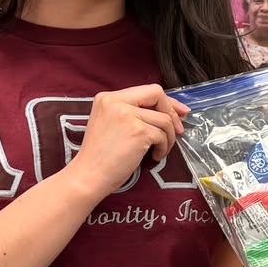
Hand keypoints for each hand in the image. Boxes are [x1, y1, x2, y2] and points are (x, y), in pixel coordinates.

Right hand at [67, 84, 186, 201]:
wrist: (88, 176)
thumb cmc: (101, 156)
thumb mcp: (111, 124)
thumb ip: (133, 113)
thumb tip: (169, 111)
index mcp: (107, 98)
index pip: (146, 91)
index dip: (166, 102)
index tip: (178, 114)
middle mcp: (115, 101)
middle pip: (157, 94)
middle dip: (173, 112)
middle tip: (179, 130)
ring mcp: (127, 115)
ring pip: (164, 119)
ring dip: (169, 137)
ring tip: (160, 150)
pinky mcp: (137, 131)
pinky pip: (162, 135)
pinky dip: (163, 148)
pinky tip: (155, 157)